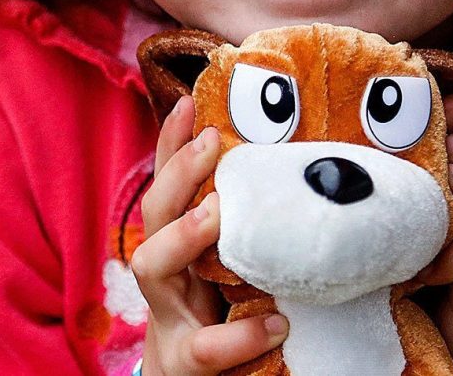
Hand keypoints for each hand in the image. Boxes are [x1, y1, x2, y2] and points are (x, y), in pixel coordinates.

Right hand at [131, 96, 288, 375]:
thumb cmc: (214, 313)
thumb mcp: (229, 263)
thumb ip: (251, 227)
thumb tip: (300, 179)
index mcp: (178, 243)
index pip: (169, 183)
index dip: (172, 142)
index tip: (190, 102)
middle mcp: (165, 271)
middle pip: (154, 212)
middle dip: (178, 175)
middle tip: (210, 143)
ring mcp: (168, 315)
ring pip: (152, 267)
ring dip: (182, 236)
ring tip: (217, 215)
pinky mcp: (183, 362)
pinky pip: (203, 349)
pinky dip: (237, 336)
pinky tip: (276, 323)